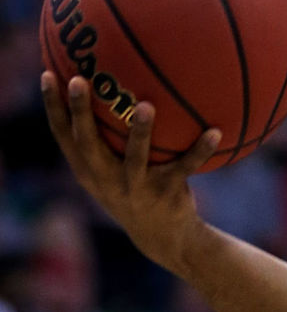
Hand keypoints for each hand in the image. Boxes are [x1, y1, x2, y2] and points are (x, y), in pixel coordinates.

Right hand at [41, 71, 219, 270]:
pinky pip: (185, 167)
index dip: (52, 107)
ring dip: (140, 132)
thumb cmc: (136, 191)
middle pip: (88, 144)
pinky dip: (200, 150)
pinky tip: (215, 131)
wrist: (162, 237)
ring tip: (145, 106)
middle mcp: (106, 180)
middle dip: (80, 112)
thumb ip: (108, 141)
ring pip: (135, 158)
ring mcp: (136, 188)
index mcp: (89, 171)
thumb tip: (113, 90)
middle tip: (80, 80)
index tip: (47, 74)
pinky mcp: (166, 194)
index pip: (63, 136)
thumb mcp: (114, 172)